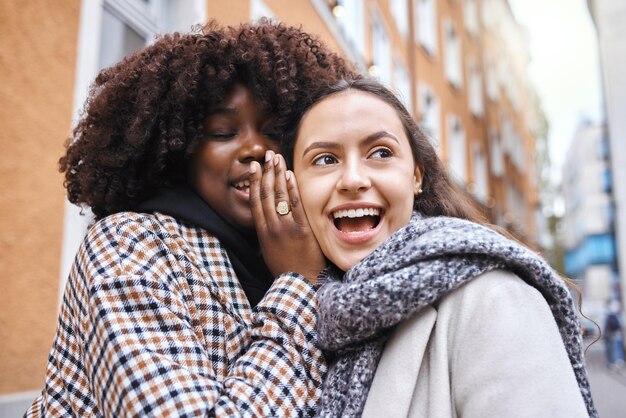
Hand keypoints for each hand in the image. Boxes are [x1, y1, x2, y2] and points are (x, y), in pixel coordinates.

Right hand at [249, 151, 325, 282]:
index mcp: (262, 233)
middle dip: (266, 172)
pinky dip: (292, 188)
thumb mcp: (269, 252)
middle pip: (266, 193)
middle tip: (267, 155)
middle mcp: (271, 227)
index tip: (254, 167)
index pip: (255, 201)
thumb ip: (268, 235)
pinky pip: (296, 204)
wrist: (300, 283)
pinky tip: (290, 175)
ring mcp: (286, 227)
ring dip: (278, 174)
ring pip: (279, 195)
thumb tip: (267, 220)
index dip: (254, 181)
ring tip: (277, 158)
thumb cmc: (286, 270)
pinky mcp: (302, 229)